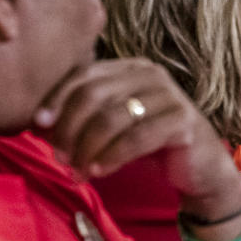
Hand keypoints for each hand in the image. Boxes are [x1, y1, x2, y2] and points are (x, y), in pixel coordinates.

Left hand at [33, 58, 240, 217]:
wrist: (200, 169)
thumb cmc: (152, 145)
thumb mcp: (114, 126)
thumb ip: (83, 118)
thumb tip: (40, 122)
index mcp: (132, 68)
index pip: (84, 75)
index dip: (58, 99)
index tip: (39, 125)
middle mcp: (152, 75)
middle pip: (94, 94)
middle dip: (70, 128)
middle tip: (59, 157)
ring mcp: (170, 96)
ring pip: (112, 118)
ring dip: (87, 148)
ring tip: (77, 171)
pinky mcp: (183, 121)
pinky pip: (136, 137)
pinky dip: (111, 156)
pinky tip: (98, 171)